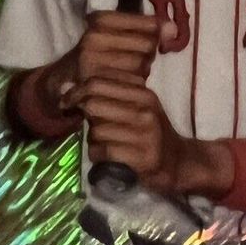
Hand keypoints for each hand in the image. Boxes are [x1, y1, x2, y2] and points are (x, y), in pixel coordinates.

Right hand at [39, 11, 166, 116]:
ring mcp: (91, 63)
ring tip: (124, 73)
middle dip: (146, 56)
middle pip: (148, 46)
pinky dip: (133, 87)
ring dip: (140, 73)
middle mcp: (93, 39)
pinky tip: (123, 87)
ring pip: (141, 67)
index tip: (147, 39)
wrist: (61, 85)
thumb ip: (148, 29)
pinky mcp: (93, 86)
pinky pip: (130, 85)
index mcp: (100, 20)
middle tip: (131, 60)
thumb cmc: (99, 56)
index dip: (153, 33)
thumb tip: (173, 28)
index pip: (148, 24)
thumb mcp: (118, 35)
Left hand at [60, 71, 185, 193]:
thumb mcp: (139, 106)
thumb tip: (68, 88)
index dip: (76, 91)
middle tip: (80, 122)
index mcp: (143, 93)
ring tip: (102, 143)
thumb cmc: (151, 132)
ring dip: (92, 139)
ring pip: (96, 130)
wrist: (178, 163)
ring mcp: (145, 134)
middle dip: (81, 114)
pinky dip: (97, 155)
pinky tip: (105, 157)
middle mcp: (145, 110)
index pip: (99, 81)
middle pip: (93, 103)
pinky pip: (103, 151)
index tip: (67, 102)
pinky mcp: (142, 157)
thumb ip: (111, 96)